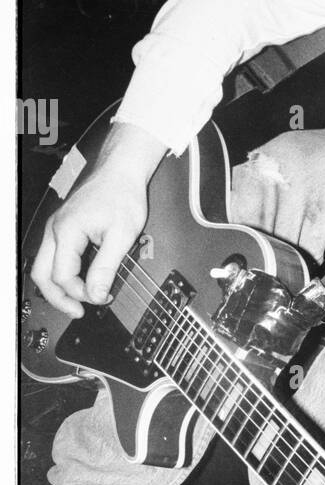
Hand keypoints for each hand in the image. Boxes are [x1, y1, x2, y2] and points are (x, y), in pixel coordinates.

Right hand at [31, 123, 164, 317]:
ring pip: (44, 266)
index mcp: (67, 231)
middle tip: (78, 312)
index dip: (82, 293)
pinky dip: (62, 273)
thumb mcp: (121, 236)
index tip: (103, 297)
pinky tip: (79, 281)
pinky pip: (54, 256)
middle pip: (42, 275)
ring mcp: (56, 228)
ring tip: (78, 302)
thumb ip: (107, 267)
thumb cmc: (122, 196)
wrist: (121, 172)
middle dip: (59, 298)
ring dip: (58, 287)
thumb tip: (96, 294)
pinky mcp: (63, 228)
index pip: (63, 276)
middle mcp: (55, 230)